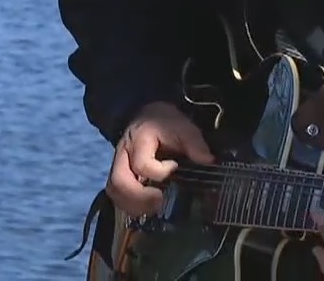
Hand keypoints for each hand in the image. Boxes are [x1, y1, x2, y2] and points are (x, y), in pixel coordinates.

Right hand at [106, 101, 213, 216]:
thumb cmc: (165, 122)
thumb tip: (208, 160)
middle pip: (119, 182)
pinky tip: (147, 208)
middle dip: (140, 198)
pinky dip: (131, 206)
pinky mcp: (120, 176)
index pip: (142, 164)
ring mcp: (119, 167)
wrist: (147, 115)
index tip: (175, 166)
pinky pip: (117, 197)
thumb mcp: (182, 127)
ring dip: (134, 205)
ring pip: (115, 192)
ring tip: (155, 207)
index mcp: (139, 142)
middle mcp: (123, 156)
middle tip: (160, 201)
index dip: (160, 172)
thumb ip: (194, 142)